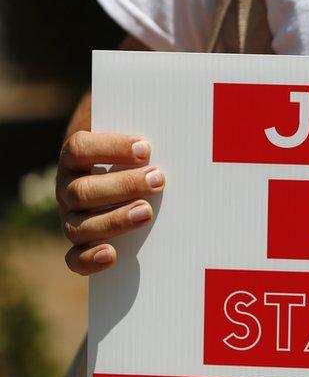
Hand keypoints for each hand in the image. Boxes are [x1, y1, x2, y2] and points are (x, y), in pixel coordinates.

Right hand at [57, 131, 164, 274]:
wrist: (122, 177)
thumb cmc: (133, 153)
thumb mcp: (134, 133)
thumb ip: (141, 126)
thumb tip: (172, 117)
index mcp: (74, 158)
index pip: (80, 149)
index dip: (110, 148)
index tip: (145, 148)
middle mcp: (68, 189)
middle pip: (83, 191)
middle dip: (123, 186)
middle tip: (158, 179)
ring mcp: (72, 219)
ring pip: (80, 225)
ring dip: (114, 220)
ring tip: (147, 212)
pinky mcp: (82, 244)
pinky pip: (74, 259)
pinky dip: (89, 260)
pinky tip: (112, 255)